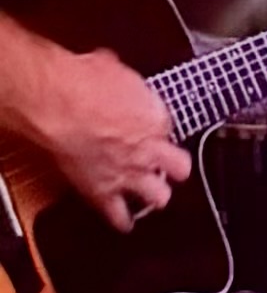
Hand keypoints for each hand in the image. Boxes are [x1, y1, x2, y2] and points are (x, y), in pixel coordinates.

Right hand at [36, 49, 190, 231]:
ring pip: (159, 197)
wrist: (60, 105)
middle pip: (181, 168)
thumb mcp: (110, 67)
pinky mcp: (103, 192)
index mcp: (156, 117)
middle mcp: (150, 150)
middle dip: (174, 168)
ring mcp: (129, 174)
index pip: (170, 128)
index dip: (159, 129)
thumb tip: (110, 67)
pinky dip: (121, 221)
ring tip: (152, 196)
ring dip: (155, 195)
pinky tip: (124, 225)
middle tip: (166, 166)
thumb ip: (119, 78)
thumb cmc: (84, 82)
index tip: (152, 127)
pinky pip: (118, 216)